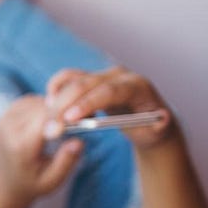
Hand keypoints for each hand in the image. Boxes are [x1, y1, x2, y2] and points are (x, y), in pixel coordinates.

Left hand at [0, 94, 83, 206]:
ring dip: (55, 108)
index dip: (66, 114)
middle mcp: (9, 128)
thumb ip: (65, 162)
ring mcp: (5, 118)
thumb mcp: (51, 181)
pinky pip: (33, 100)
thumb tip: (78, 141)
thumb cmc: (32, 183)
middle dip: (64, 110)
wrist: (5, 182)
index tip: (85, 117)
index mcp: (19, 145)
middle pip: (44, 107)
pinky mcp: (8, 112)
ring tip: (68, 121)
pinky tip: (51, 120)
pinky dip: (46, 106)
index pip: (45, 118)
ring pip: (40, 101)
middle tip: (84, 117)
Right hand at [46, 66, 175, 150]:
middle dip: (64, 106)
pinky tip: (51, 111)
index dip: (88, 103)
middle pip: (85, 84)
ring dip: (56, 100)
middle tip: (50, 130)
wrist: (145, 118)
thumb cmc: (150, 128)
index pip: (109, 91)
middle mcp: (118, 75)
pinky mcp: (89, 78)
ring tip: (49, 124)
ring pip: (72, 79)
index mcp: (137, 86)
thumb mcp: (156, 132)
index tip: (69, 119)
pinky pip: (66, 79)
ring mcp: (102, 74)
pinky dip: (55, 92)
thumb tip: (156, 119)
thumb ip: (157, 127)